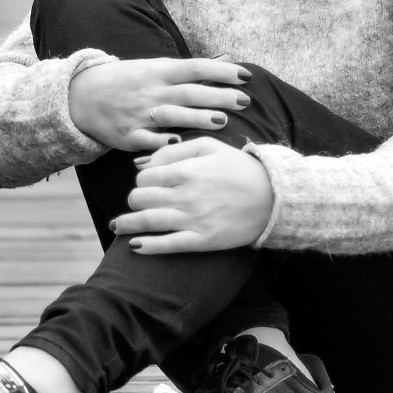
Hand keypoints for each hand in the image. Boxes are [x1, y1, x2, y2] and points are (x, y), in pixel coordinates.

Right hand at [68, 57, 248, 152]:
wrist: (82, 96)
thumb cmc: (128, 80)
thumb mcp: (156, 68)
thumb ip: (192, 69)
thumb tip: (227, 59)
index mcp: (160, 71)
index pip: (196, 68)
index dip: (222, 71)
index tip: (246, 76)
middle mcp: (152, 91)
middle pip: (190, 92)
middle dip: (218, 96)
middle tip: (245, 101)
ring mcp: (141, 113)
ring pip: (174, 115)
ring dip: (198, 118)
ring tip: (223, 121)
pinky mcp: (129, 135)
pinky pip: (149, 139)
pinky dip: (163, 141)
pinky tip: (180, 143)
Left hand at [111, 137, 274, 253]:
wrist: (274, 197)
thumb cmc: (240, 168)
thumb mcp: (209, 146)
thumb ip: (174, 151)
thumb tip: (142, 163)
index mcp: (186, 170)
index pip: (144, 178)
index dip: (141, 181)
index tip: (147, 185)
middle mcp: (185, 195)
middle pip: (140, 199)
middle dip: (134, 201)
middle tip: (136, 203)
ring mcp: (193, 219)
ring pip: (147, 222)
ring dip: (126, 224)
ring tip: (117, 226)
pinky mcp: (203, 240)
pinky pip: (167, 245)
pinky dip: (147, 246)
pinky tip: (135, 246)